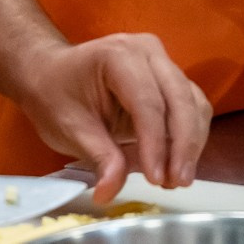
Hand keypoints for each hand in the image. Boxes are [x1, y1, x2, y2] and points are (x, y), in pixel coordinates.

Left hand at [12, 35, 211, 204]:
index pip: (148, 102)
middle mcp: (148, 51)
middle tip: (178, 181)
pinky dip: (190, 135)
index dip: (155, 143)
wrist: (50, 72)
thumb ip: (98, 157)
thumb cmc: (55, 94)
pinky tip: (178, 163)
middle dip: (183, 144)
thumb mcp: (69, 128)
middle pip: (180, 98)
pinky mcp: (170, 77)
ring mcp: (162, 61)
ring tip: (178, 178)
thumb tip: (110, 191)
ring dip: (191, 142)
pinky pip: (191, 104)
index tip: (156, 178)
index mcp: (118, 56)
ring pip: (193, 101)